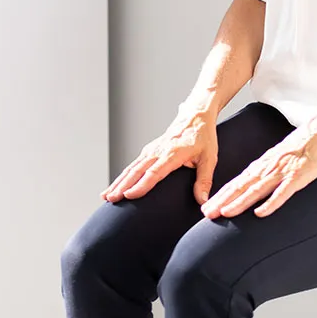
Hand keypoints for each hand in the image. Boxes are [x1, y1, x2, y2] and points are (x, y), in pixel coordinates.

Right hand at [102, 107, 218, 204]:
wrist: (195, 116)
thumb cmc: (203, 137)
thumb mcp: (209, 158)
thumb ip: (204, 180)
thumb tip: (202, 201)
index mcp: (173, 153)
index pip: (154, 172)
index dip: (141, 185)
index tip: (129, 195)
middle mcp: (158, 151)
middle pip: (137, 170)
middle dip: (122, 186)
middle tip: (111, 199)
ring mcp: (151, 150)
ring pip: (131, 168)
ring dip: (118, 182)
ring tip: (106, 196)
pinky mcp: (149, 151)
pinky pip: (133, 165)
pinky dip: (122, 176)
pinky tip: (114, 186)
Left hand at [202, 123, 316, 219]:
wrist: (316, 135)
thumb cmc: (295, 150)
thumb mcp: (273, 160)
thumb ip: (261, 174)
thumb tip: (246, 188)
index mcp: (259, 167)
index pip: (235, 183)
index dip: (220, 196)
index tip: (207, 208)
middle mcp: (265, 170)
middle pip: (240, 187)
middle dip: (223, 201)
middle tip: (208, 214)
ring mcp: (280, 173)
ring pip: (256, 190)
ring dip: (240, 202)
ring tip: (226, 213)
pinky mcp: (296, 178)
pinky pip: (281, 193)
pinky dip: (270, 203)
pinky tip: (260, 213)